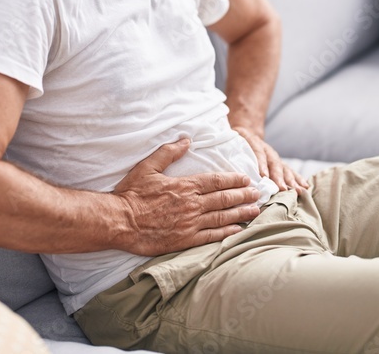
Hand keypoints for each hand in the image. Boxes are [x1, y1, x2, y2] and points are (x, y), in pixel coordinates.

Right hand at [112, 138, 262, 256]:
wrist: (120, 221)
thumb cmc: (132, 193)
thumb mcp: (148, 167)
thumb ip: (169, 152)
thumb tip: (186, 139)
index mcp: (185, 185)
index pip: (216, 181)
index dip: (233, 180)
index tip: (246, 179)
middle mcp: (192, 204)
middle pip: (224, 199)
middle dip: (243, 196)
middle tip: (258, 194)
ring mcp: (190, 224)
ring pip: (222, 217)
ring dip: (240, 213)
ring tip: (255, 211)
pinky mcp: (185, 240)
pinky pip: (211, 236)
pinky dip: (226, 233)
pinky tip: (237, 230)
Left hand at [232, 125, 309, 194]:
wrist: (247, 131)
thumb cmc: (237, 142)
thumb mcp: (233, 143)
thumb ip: (231, 152)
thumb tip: (227, 168)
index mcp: (254, 144)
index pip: (258, 154)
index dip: (261, 164)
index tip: (263, 176)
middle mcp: (267, 151)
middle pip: (274, 164)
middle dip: (279, 177)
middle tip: (282, 188)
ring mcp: (275, 157)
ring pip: (284, 168)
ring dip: (291, 180)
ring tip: (298, 190)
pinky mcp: (280, 163)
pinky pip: (291, 171)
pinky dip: (298, 179)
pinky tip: (305, 186)